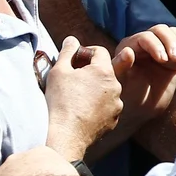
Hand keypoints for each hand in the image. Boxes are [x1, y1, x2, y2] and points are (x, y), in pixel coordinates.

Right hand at [42, 37, 121, 159]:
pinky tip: (82, 111)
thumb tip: (72, 40)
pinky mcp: (114, 120)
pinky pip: (107, 106)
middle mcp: (116, 86)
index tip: (74, 61)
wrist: (65, 135)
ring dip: (95, 89)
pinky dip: (98, 105)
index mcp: (104, 71)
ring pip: (107, 89)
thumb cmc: (60, 101)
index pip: (100, 51)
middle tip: (73, 79)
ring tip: (76, 97)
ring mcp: (117, 104)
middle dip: (91, 71)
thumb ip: (67, 51)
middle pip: (105, 70)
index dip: (85, 53)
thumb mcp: (59, 71)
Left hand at [114, 25, 175, 129]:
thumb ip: (120, 67)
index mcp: (129, 46)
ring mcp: (160, 48)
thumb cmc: (126, 98)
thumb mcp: (120, 84)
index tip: (163, 60)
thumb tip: (128, 51)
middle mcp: (144, 43)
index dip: (156, 45)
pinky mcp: (173, 57)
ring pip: (173, 34)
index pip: (145, 37)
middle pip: (161, 30)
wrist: (140, 110)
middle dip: (171, 43)